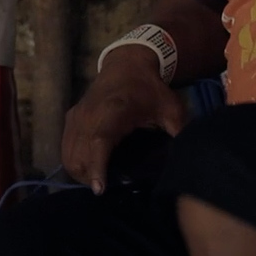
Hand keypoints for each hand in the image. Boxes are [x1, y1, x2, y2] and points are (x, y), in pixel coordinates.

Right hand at [62, 47, 186, 194]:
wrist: (126, 65)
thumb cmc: (149, 88)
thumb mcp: (170, 108)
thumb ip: (179, 131)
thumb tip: (190, 158)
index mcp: (114, 111)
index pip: (99, 142)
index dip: (97, 166)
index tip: (100, 189)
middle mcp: (89, 115)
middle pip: (78, 154)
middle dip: (89, 177)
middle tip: (108, 190)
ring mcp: (77, 117)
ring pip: (68, 154)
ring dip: (80, 172)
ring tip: (99, 182)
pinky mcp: (71, 118)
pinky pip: (65, 146)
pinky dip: (74, 161)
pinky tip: (90, 169)